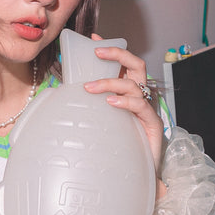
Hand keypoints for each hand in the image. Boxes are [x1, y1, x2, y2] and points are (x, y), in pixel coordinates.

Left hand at [83, 35, 163, 173]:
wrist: (132, 175)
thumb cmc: (114, 147)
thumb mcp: (98, 120)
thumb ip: (88, 104)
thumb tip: (61, 92)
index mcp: (128, 93)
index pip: (124, 64)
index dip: (111, 48)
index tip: (93, 38)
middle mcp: (140, 97)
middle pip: (136, 65)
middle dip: (117, 53)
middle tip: (97, 52)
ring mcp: (148, 110)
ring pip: (133, 85)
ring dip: (110, 82)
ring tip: (89, 88)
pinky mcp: (153, 125)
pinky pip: (141, 106)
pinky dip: (124, 102)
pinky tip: (111, 102)